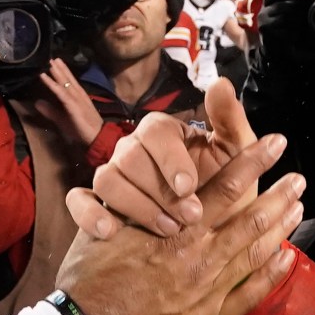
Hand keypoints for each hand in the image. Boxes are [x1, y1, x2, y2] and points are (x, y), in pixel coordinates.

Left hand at [27, 59, 103, 146]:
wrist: (98, 138)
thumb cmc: (83, 131)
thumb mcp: (62, 120)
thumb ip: (51, 111)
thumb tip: (38, 102)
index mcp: (79, 98)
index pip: (70, 82)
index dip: (63, 72)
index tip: (56, 63)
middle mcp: (79, 95)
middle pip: (68, 79)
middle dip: (60, 68)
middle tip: (53, 57)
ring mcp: (77, 99)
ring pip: (65, 83)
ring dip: (57, 72)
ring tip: (50, 62)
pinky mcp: (73, 105)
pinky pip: (61, 93)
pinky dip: (52, 84)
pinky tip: (45, 77)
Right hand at [55, 134, 302, 314]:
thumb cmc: (89, 286)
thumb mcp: (103, 231)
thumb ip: (130, 207)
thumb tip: (144, 182)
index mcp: (175, 230)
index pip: (224, 186)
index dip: (253, 161)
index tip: (275, 144)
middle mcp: (198, 256)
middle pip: (251, 218)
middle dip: (279, 194)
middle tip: (300, 179)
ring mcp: (208, 290)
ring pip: (255, 252)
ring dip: (281, 228)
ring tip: (298, 209)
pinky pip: (250, 295)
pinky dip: (272, 275)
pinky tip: (287, 259)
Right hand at [72, 77, 261, 239]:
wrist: (213, 228)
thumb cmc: (223, 187)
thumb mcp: (235, 155)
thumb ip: (230, 119)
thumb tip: (220, 83)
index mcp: (162, 132)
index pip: (154, 133)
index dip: (169, 160)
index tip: (188, 187)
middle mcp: (132, 149)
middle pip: (129, 158)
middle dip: (160, 190)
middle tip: (189, 218)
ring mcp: (112, 175)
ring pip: (106, 179)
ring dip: (134, 206)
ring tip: (166, 229)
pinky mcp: (97, 202)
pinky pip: (79, 201)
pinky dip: (89, 214)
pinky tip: (110, 231)